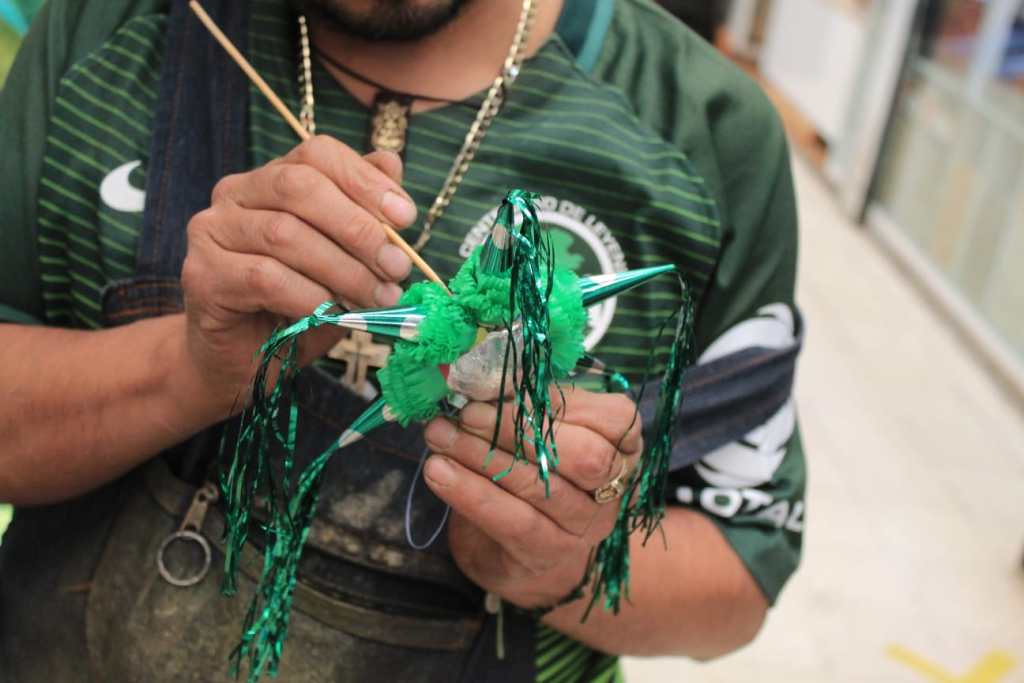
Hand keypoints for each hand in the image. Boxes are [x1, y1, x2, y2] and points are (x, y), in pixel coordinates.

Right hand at [179, 137, 416, 411]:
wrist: (243, 361)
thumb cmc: (298, 305)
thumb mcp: (343, 259)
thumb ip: (363, 214)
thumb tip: (392, 165)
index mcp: (272, 178)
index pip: (317, 153)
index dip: (364, 180)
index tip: (405, 218)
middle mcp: (235, 193)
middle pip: (300, 187)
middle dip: (358, 227)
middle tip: (396, 266)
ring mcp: (212, 231)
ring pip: (285, 234)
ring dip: (343, 269)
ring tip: (378, 298)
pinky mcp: (203, 274)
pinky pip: (264, 277)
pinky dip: (309, 296)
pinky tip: (333, 313)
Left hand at [422, 388, 642, 608]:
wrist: (520, 554)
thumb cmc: (533, 474)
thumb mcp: (540, 434)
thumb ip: (529, 405)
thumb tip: (488, 374)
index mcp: (623, 446)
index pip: (613, 420)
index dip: (559, 402)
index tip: (504, 387)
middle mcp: (613, 488)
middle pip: (585, 457)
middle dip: (519, 428)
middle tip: (466, 412)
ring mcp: (585, 526)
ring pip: (539, 485)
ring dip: (481, 455)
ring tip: (439, 434)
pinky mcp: (548, 552)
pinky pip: (511, 519)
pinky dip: (470, 492)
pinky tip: (438, 471)